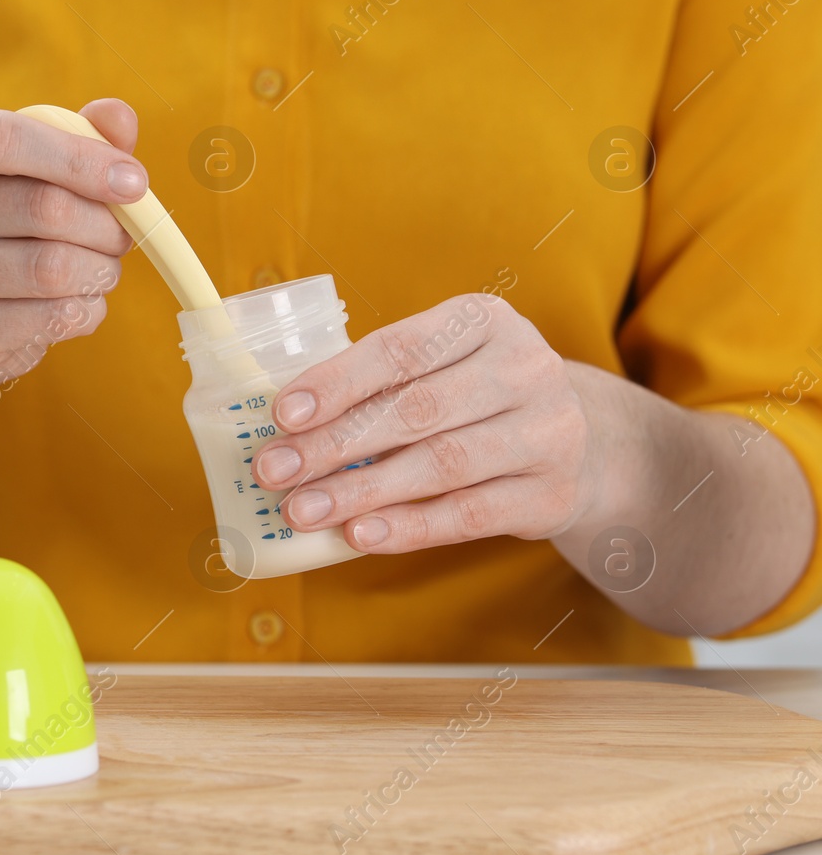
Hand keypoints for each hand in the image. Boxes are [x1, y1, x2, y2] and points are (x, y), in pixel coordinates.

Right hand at [0, 99, 146, 377]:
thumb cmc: (11, 221)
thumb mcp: (44, 167)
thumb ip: (84, 137)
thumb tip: (118, 116)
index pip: (4, 140)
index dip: (80, 159)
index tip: (134, 182)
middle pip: (43, 208)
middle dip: (105, 226)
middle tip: (121, 236)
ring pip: (50, 269)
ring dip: (99, 271)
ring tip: (99, 269)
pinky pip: (47, 319)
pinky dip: (84, 311)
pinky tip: (77, 303)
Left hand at [251, 293, 598, 553]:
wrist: (581, 444)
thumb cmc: (474, 396)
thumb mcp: (442, 364)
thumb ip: (378, 382)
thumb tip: (283, 429)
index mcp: (485, 320)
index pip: (401, 349)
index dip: (337, 382)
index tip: (281, 415)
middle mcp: (525, 368)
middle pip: (415, 410)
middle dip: (334, 443)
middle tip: (274, 471)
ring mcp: (547, 432)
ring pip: (440, 464)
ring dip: (361, 491)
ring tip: (302, 510)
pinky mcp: (551, 493)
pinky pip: (469, 515)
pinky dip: (408, 527)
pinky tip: (359, 534)